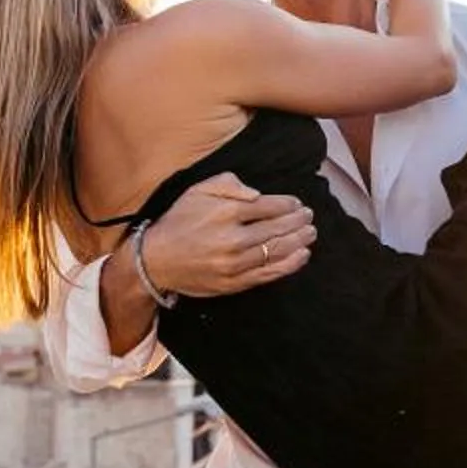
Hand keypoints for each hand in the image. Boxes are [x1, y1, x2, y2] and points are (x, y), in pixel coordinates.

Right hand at [145, 172, 313, 296]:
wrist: (156, 260)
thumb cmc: (180, 221)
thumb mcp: (198, 191)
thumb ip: (229, 184)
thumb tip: (258, 194)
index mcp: (225, 212)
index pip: (269, 207)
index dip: (288, 205)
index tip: (297, 204)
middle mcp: (232, 238)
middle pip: (277, 229)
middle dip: (298, 221)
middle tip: (309, 217)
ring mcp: (234, 263)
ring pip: (276, 251)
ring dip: (299, 241)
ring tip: (310, 233)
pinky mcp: (234, 282)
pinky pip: (268, 273)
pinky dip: (289, 264)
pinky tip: (302, 255)